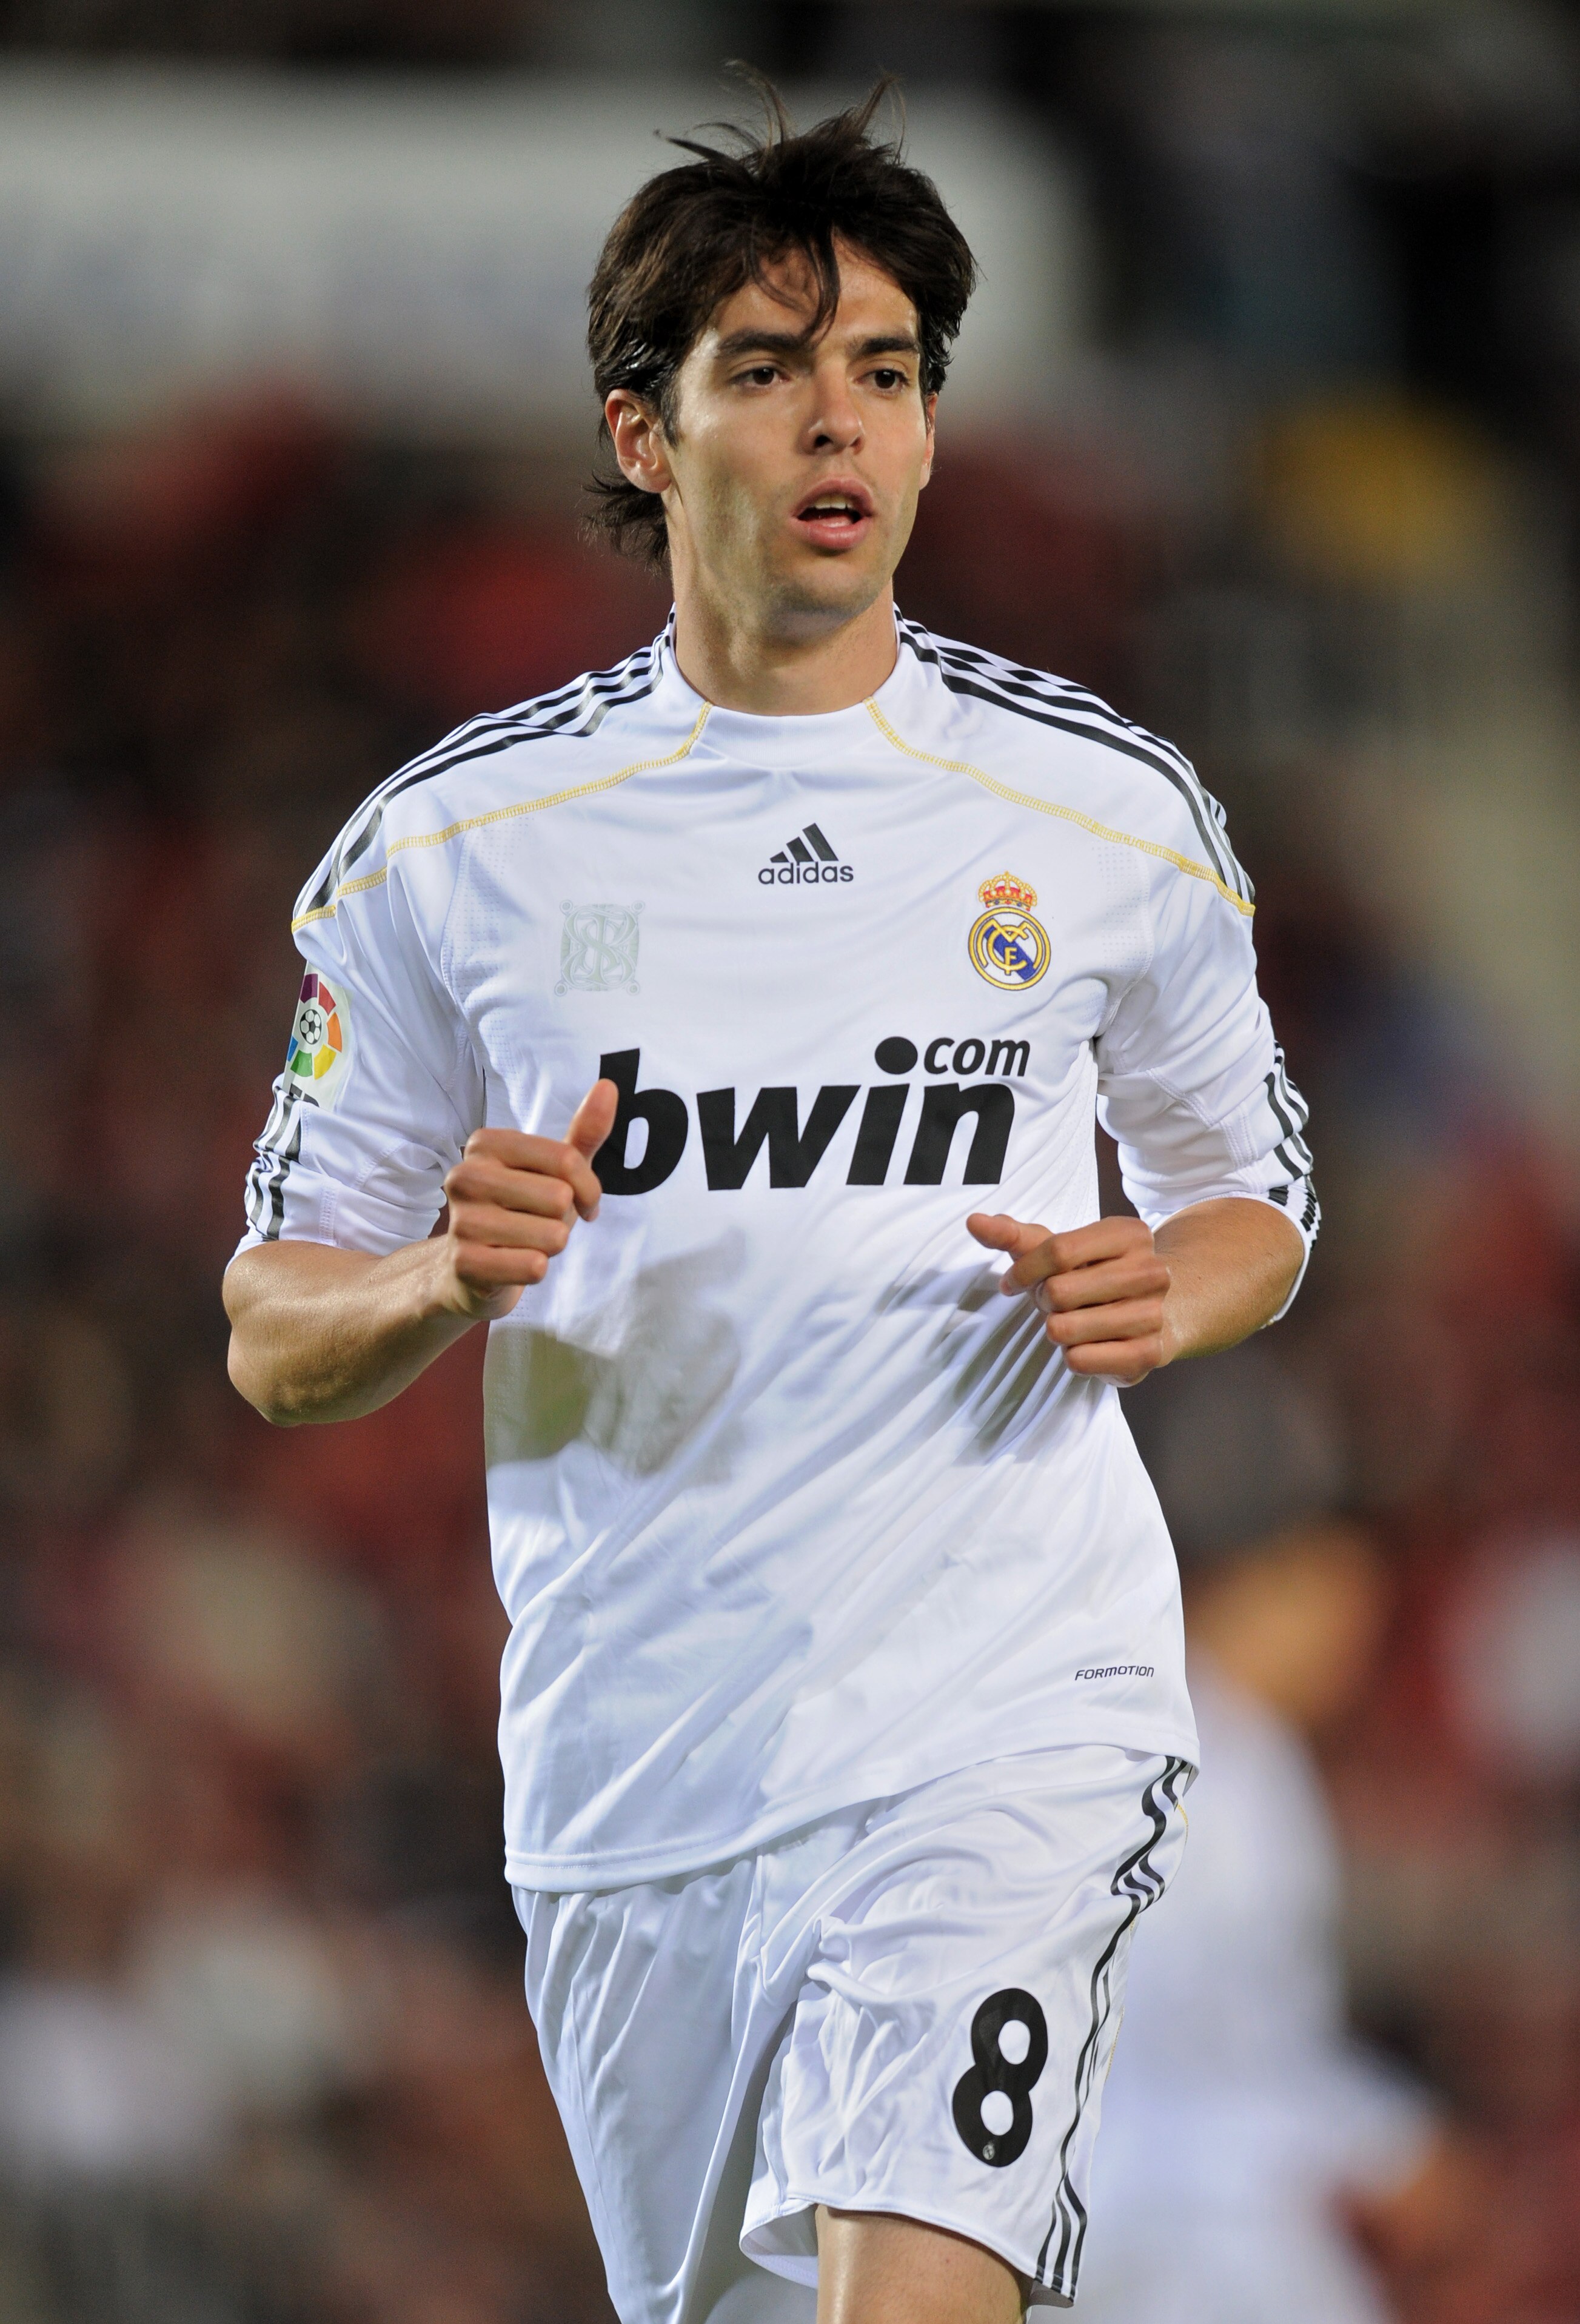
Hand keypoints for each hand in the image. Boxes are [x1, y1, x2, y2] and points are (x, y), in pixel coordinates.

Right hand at [436, 1079, 617, 1319]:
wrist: (465, 1270)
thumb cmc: (518, 1213)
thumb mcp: (553, 1171)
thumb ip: (583, 1133)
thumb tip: (608, 1086)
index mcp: (486, 1143)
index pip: (567, 1159)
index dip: (587, 1188)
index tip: (579, 1200)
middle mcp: (466, 1175)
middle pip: (560, 1198)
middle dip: (564, 1220)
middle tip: (542, 1225)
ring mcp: (462, 1220)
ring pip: (552, 1236)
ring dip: (550, 1246)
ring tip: (524, 1243)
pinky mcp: (466, 1263)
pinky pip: (535, 1267)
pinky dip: (535, 1270)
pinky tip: (512, 1264)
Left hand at [965, 1212, 1174, 1384]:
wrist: (1156, 1313)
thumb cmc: (1093, 1275)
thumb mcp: (1057, 1249)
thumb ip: (1013, 1235)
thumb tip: (974, 1221)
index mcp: (1128, 1234)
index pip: (1058, 1251)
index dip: (1024, 1271)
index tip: (1011, 1282)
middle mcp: (1150, 1271)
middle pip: (1059, 1291)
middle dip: (1044, 1301)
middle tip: (1057, 1304)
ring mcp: (1153, 1314)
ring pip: (1064, 1329)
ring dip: (1056, 1330)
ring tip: (1074, 1322)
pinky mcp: (1148, 1354)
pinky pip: (1080, 1360)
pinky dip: (1072, 1356)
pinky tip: (1088, 1344)